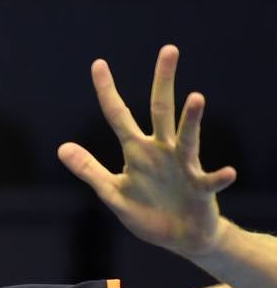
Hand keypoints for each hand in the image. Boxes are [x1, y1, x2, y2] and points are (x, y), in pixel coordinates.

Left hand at [57, 44, 236, 258]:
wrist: (181, 237)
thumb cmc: (148, 212)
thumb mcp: (112, 192)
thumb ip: (89, 170)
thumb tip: (61, 147)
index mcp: (137, 152)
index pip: (117, 115)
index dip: (107, 91)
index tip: (98, 64)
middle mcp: (161, 152)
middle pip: (160, 111)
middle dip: (163, 81)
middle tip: (168, 49)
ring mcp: (183, 167)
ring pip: (187, 138)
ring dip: (191, 120)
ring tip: (196, 98)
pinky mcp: (201, 189)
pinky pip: (210, 180)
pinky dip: (219, 176)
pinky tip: (227, 173)